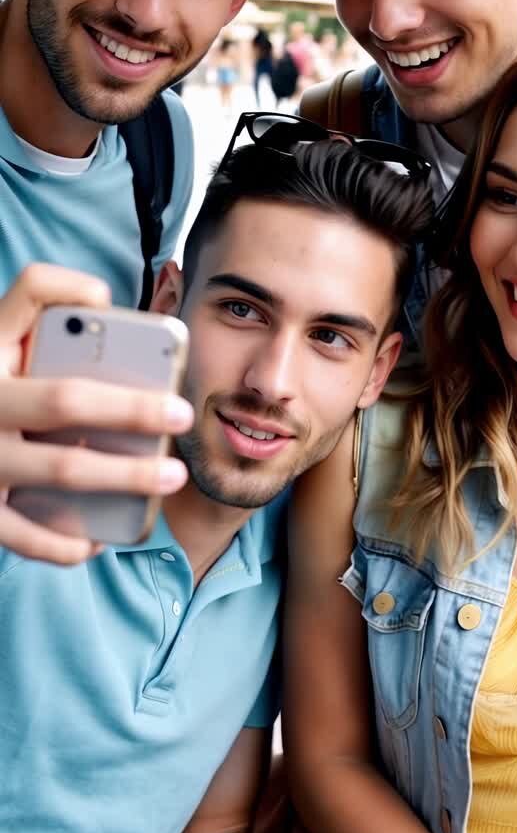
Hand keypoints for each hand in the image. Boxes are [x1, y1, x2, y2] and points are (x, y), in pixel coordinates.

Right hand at [0, 264, 190, 564]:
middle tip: (182, 414)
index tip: (123, 307)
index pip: (31, 292)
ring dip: (125, 476)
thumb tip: (102, 299)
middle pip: (66, 400)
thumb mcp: (5, 342)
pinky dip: (65, 541)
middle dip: (132, 408)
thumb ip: (45, 313)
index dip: (75, 292)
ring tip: (173, 475)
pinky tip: (99, 538)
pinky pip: (25, 533)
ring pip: (63, 469)